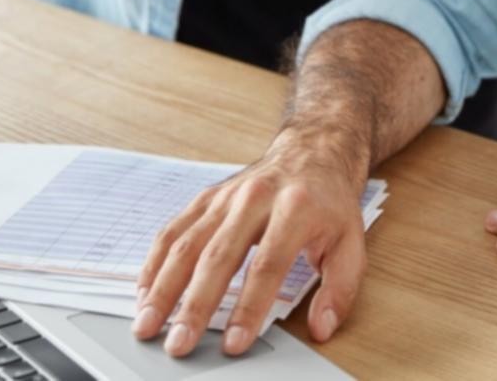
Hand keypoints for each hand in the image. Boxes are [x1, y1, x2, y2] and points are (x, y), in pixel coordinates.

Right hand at [133, 131, 367, 358]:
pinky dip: (155, 263)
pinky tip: (145, 292)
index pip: (267, 265)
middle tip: (178, 344)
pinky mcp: (206, 198)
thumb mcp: (352, 242)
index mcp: (295, 208)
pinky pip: (173, 230)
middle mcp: (255, 198)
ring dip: (164, 287)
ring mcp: (226, 196)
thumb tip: (322, 328)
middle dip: (195, 305)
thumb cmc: (329, 202)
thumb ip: (341, 288)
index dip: (249, 307)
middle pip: (218, 256)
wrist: (312, 151)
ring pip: (186, 243)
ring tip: (147, 324)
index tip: (234, 343)